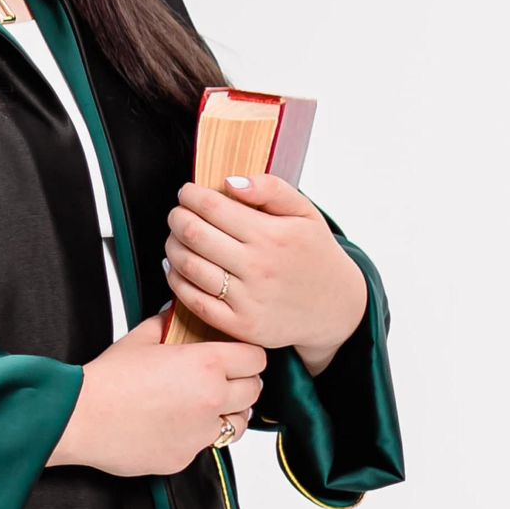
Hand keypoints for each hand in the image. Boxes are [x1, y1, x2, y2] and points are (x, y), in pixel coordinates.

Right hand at [49, 311, 264, 475]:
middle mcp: (211, 400)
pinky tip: (174, 424)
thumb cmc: (107, 378)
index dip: (248, 354)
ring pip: (238, 423)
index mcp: (205, 365)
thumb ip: (166, 324)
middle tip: (222, 377)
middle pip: (254, 390)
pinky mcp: (187, 457)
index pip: (256, 359)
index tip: (239, 355)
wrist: (82, 417)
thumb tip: (175, 316)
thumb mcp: (139, 339)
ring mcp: (201, 433)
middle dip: (242, 381)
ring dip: (229, 412)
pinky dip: (197, 435)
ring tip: (204, 404)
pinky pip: (206, 445)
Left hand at [163, 173, 366, 373]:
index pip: (213, 208)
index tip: (187, 193)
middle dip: (177, 217)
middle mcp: (258, 268)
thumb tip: (230, 182)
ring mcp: (248, 300)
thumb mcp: (305, 212)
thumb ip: (270, 188)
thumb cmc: (315, 255)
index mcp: (272, 236)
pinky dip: (176, 280)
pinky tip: (178, 267)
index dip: (190, 196)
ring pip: (188, 266)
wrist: (337, 308)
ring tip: (178, 237)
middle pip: (193, 234)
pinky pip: (193, 301)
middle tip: (179, 213)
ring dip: (172, 245)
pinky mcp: (241, 325)